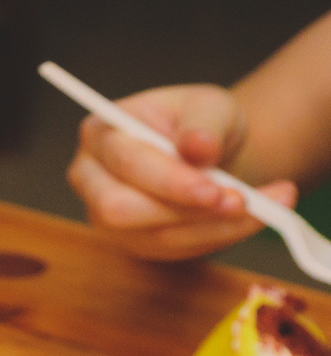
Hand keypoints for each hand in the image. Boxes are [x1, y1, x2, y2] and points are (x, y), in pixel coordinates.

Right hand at [66, 82, 296, 260]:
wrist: (207, 150)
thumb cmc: (199, 122)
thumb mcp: (209, 106)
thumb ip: (204, 124)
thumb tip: (198, 146)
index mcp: (101, 134)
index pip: (126, 164)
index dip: (169, 182)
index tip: (214, 190)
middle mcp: (92, 178)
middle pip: (120, 211)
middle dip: (183, 211)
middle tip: (239, 202)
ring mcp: (107, 215)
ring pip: (153, 236)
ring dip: (213, 227)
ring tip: (262, 207)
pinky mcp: (134, 240)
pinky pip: (176, 249)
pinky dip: (219, 236)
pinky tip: (250, 217)